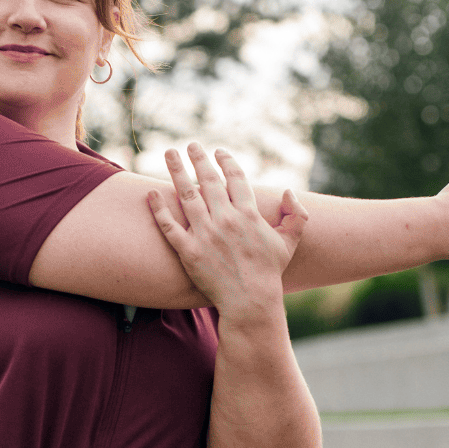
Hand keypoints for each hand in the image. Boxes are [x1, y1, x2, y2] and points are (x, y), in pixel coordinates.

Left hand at [148, 144, 308, 323]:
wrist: (251, 302)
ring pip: (187, 195)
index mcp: (248, 214)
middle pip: (209, 180)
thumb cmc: (269, 272)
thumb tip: (288, 191)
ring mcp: (205, 235)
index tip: (217, 151)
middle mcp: (225, 220)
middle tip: (190, 145)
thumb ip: (296, 215)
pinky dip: (159, 209)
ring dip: (177, 171)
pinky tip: (152, 193)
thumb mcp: (289, 242)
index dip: (226, 161)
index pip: (235, 178)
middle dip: (198, 159)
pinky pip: (170, 226)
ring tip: (168, 154)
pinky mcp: (189, 252)